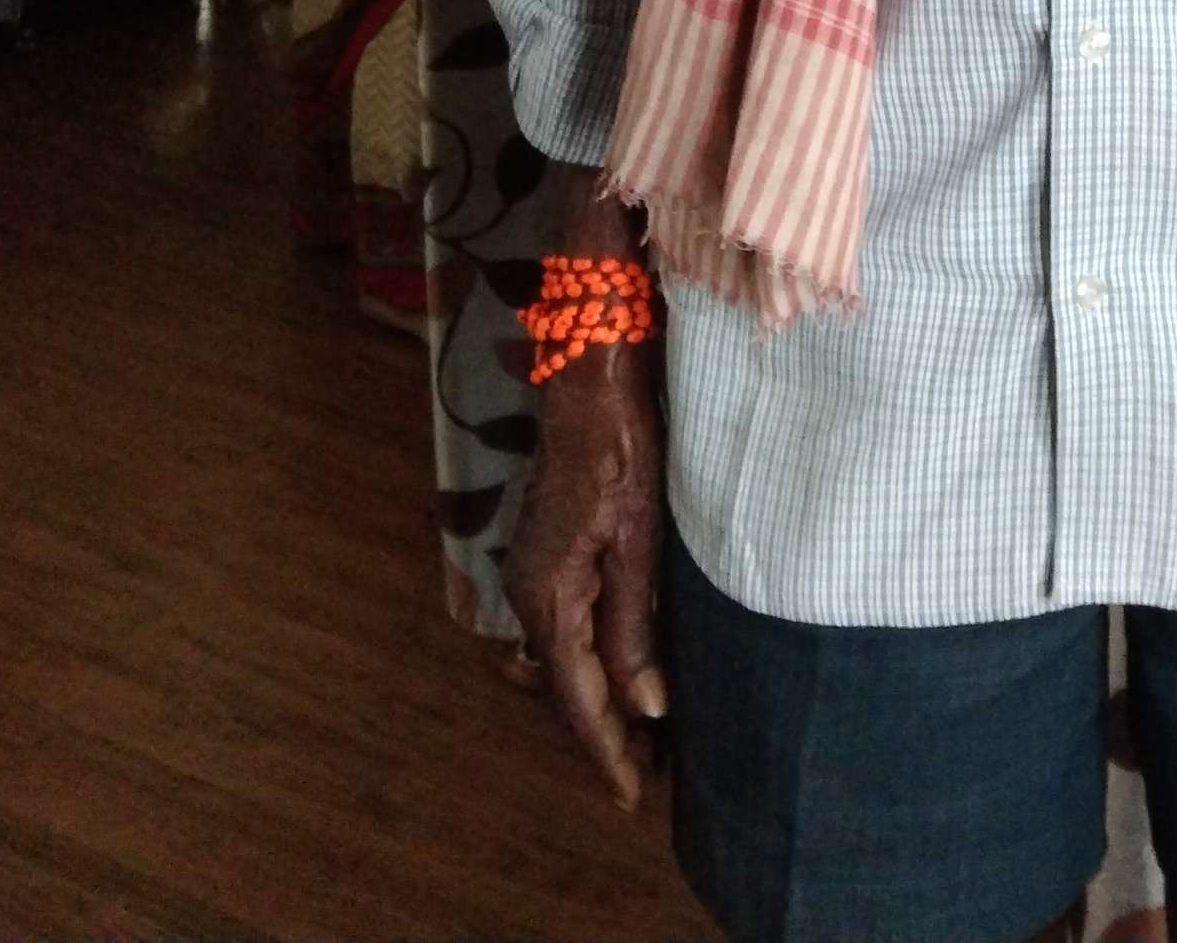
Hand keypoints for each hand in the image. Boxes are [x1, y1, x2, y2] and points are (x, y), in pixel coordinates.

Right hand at [503, 340, 668, 810]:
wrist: (590, 377)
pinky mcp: (546, 553)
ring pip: (561, 663)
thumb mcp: (639, 540)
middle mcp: (529, 593)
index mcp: (550, 596)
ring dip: (596, 703)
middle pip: (562, 690)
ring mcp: (532, 572)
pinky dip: (589, 665)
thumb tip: (644, 706)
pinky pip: (563, 631)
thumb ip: (635, 626)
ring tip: (642, 738)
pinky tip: (620, 671)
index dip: (606, 752)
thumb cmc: (622, 450)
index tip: (633, 798)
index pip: (577, 698)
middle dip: (602, 737)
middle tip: (648, 778)